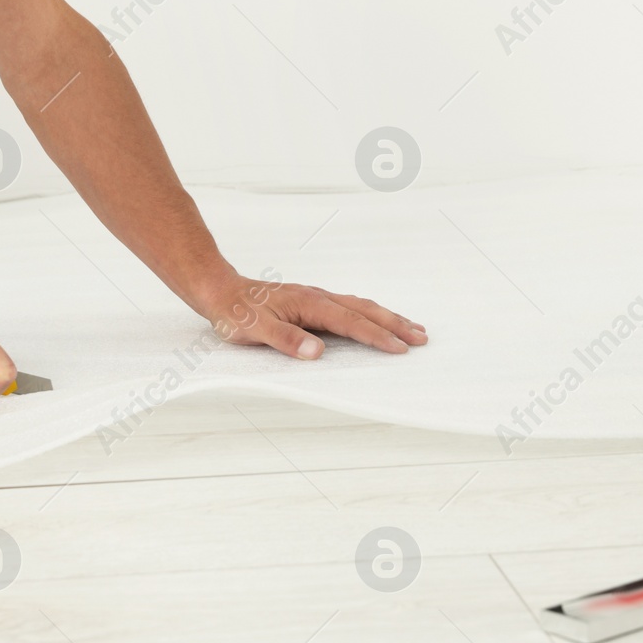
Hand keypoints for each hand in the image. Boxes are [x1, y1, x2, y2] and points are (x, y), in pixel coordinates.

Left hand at [194, 276, 426, 358]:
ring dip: (387, 317)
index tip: (400, 348)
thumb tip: (317, 351)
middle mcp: (317, 298)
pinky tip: (376, 321)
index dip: (377, 336)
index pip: (351, 322)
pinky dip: (369, 315)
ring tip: (412, 328)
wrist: (219, 291)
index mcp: (309, 304)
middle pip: (365, 310)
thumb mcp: (254, 329)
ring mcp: (316, 299)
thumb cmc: (235, 312)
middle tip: (422, 338)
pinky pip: (349, 308)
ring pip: (360, 306)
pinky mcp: (311, 303)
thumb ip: (286, 340)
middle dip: (395, 324)